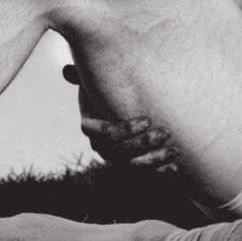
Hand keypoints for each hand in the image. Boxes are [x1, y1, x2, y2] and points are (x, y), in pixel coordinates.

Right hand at [62, 64, 179, 172]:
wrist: (115, 103)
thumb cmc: (106, 87)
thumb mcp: (96, 79)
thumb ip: (83, 75)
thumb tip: (66, 70)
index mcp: (91, 126)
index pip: (106, 134)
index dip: (125, 130)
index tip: (148, 120)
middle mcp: (100, 145)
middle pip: (120, 152)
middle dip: (144, 144)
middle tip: (166, 132)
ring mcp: (114, 156)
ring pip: (132, 164)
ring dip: (155, 159)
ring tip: (175, 150)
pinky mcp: (129, 162)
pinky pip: (143, 170)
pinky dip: (158, 169)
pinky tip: (174, 167)